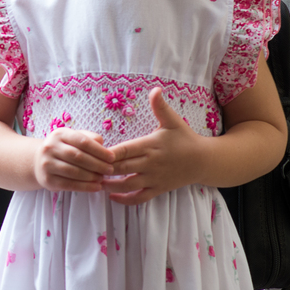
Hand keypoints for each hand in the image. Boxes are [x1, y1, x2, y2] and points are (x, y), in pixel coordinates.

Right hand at [34, 128, 115, 192]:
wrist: (39, 161)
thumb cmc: (63, 149)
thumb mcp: (73, 138)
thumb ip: (89, 138)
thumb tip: (103, 146)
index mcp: (59, 134)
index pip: (82, 141)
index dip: (99, 150)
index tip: (112, 157)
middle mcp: (50, 147)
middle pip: (78, 157)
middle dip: (97, 164)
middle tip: (110, 170)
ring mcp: (47, 164)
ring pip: (74, 171)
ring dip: (92, 176)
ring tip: (102, 178)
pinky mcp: (48, 179)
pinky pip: (69, 184)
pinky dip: (85, 187)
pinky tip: (96, 187)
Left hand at [102, 88, 204, 204]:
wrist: (204, 161)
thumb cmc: (185, 138)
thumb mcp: (173, 121)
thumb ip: (160, 107)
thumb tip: (155, 89)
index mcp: (150, 145)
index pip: (125, 150)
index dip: (109, 154)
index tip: (93, 153)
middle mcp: (150, 163)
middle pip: (122, 168)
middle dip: (103, 170)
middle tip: (86, 169)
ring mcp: (154, 178)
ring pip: (128, 185)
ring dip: (109, 185)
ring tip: (94, 182)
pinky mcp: (158, 189)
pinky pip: (139, 198)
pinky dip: (125, 200)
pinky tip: (111, 197)